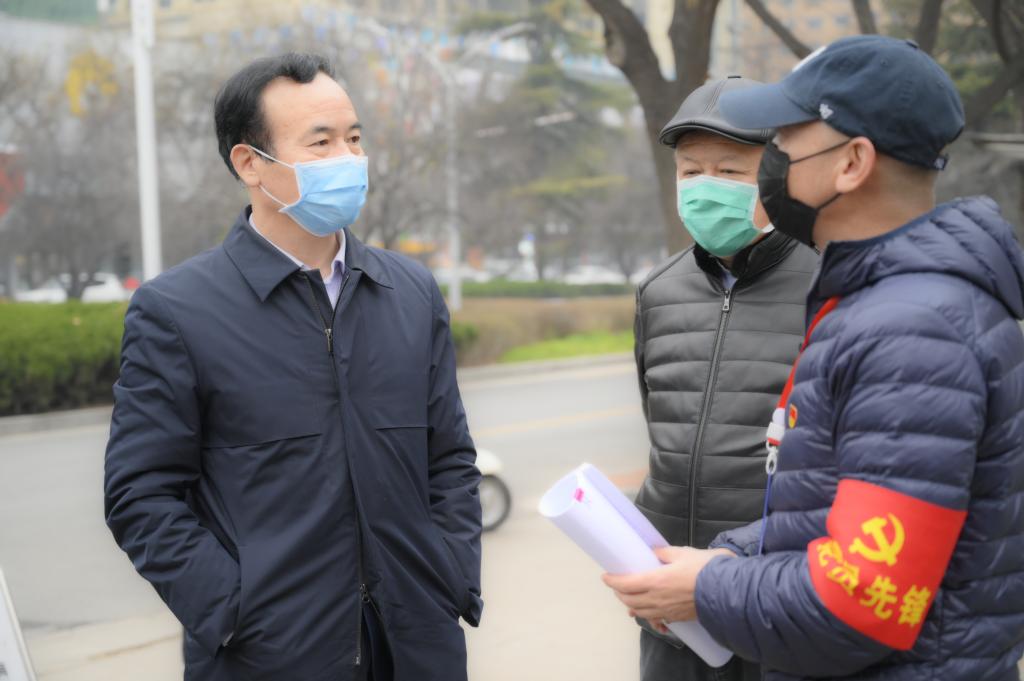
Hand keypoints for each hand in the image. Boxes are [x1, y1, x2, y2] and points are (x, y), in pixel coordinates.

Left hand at [602, 547, 733, 624]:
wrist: (725, 591)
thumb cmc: (704, 569)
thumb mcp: (682, 553)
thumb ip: (664, 553)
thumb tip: (654, 552)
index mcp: (655, 581)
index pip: (625, 584)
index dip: (612, 581)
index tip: (605, 577)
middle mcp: (657, 599)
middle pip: (630, 600)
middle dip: (619, 594)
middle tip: (616, 586)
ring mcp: (666, 611)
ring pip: (641, 613)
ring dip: (631, 606)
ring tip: (627, 600)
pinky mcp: (677, 617)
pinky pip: (657, 620)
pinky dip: (648, 618)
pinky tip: (648, 617)